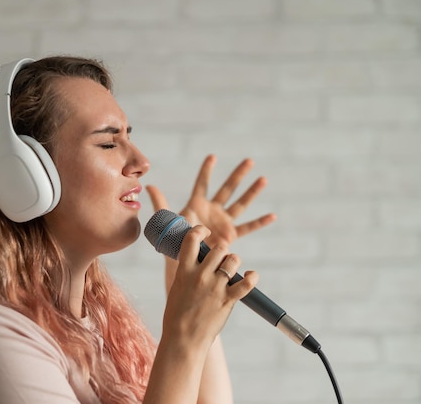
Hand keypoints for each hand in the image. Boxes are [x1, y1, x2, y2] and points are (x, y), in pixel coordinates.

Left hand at [146, 154, 275, 246]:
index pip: (202, 184)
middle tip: (249, 161)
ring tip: (263, 179)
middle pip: (227, 189)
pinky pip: (247, 227)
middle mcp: (212, 210)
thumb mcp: (168, 221)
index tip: (212, 156)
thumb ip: (161, 204)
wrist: (184, 263)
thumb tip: (149, 185)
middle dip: (237, 175)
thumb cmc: (174, 242)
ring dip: (252, 192)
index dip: (206, 170)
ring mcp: (222, 222)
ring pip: (240, 204)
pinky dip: (259, 222)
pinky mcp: (230, 236)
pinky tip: (272, 216)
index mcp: (197, 205)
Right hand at [161, 225, 257, 347]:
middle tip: (221, 260)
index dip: (200, 230)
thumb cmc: (177, 315)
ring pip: (233, 260)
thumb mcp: (178, 287)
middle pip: (219, 249)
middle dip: (223, 251)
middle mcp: (200, 275)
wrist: (183, 339)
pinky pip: (246, 283)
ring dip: (234, 262)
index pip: (192, 239)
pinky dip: (252, 278)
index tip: (205, 232)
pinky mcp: (228, 299)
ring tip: (231, 271)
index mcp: (184, 271)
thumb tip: (196, 261)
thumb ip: (187, 272)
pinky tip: (252, 276)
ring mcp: (215, 287)